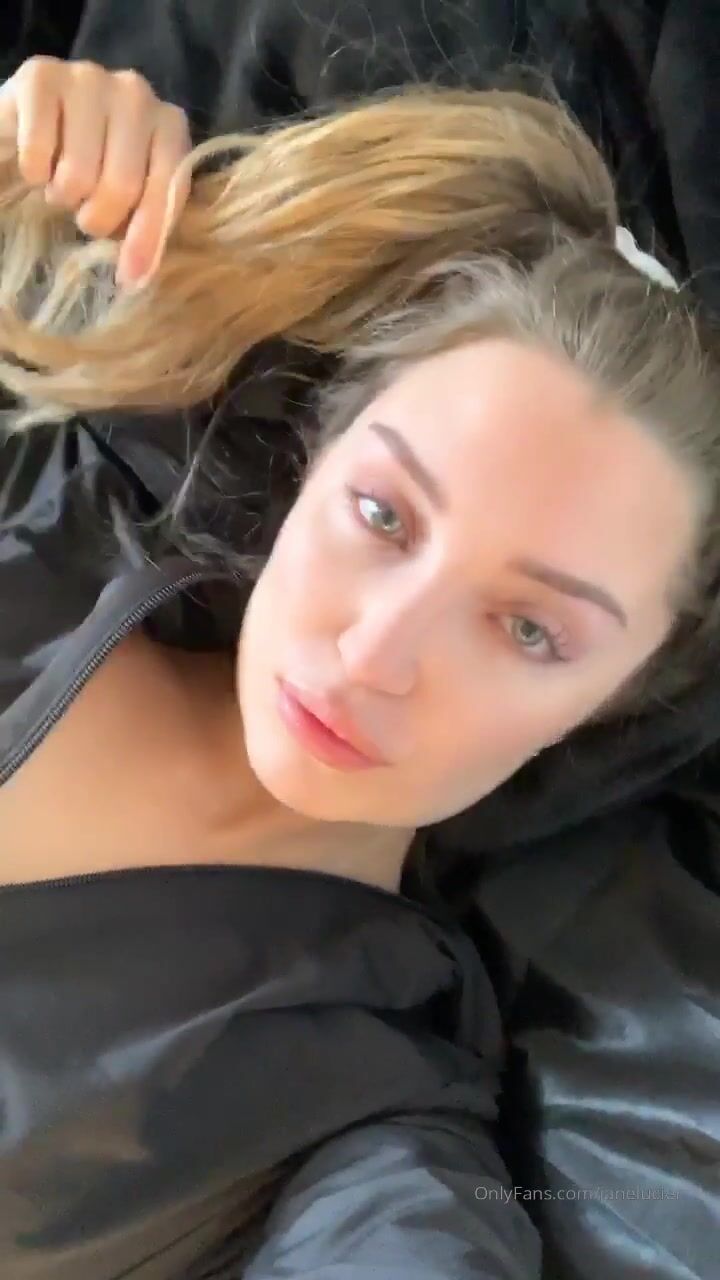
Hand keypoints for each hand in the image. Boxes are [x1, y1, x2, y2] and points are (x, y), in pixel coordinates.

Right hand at [0, 57, 192, 287]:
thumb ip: (144, 229)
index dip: (148, 236)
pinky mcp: (41, 76)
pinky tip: (38, 161)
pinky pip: (38, 152)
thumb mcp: (126, 199)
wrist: (30, 127)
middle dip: (96, 217)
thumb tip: (136, 278)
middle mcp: (136, 92)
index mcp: (169, 124)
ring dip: (61, 194)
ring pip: (79, 172)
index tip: (129, 275)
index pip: (168, 186)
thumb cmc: (85, 167)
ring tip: (60, 181)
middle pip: (122, 184)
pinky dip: (33, 172)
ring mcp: (89, 77)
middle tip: (83, 212)